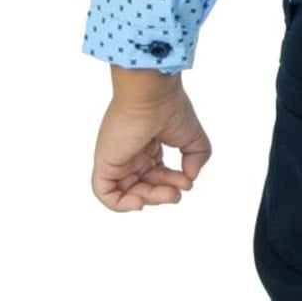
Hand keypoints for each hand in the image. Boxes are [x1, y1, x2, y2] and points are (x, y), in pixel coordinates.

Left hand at [90, 73, 211, 211]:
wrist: (151, 95)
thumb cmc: (170, 108)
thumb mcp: (194, 139)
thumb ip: (196, 160)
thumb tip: (189, 180)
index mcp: (147, 145)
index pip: (157, 175)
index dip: (173, 183)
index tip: (187, 181)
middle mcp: (131, 153)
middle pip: (144, 186)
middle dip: (163, 194)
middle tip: (178, 192)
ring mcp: (117, 158)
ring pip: (128, 193)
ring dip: (150, 199)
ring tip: (168, 195)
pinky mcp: (106, 163)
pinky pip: (105, 194)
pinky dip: (121, 205)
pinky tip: (140, 202)